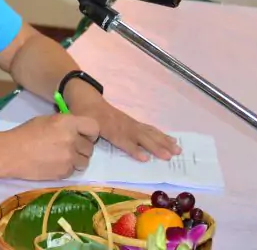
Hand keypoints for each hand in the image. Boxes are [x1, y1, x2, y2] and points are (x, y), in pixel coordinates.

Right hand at [4, 114, 99, 180]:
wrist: (11, 153)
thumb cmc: (26, 133)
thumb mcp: (48, 120)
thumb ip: (66, 124)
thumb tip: (77, 130)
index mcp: (68, 122)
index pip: (94, 127)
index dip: (90, 133)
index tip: (85, 136)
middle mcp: (72, 139)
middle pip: (90, 147)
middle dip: (82, 148)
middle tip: (69, 148)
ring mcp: (69, 157)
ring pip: (85, 161)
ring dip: (77, 159)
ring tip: (62, 157)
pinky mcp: (64, 172)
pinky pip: (74, 170)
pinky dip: (67, 168)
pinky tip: (55, 164)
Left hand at [63, 79, 180, 161]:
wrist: (86, 98)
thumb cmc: (82, 114)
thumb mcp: (79, 122)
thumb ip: (85, 134)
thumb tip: (92, 146)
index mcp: (107, 126)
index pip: (121, 139)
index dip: (132, 148)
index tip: (145, 158)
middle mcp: (121, 124)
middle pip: (140, 136)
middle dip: (155, 146)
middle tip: (169, 156)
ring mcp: (129, 122)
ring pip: (148, 132)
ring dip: (163, 141)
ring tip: (177, 150)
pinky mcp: (133, 122)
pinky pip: (148, 128)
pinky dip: (161, 134)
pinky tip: (172, 140)